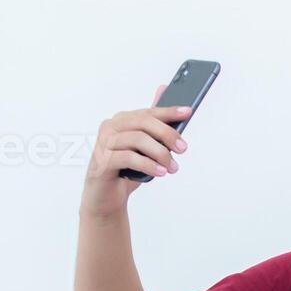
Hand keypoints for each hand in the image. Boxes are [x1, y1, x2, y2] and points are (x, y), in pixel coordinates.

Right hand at [81, 84, 191, 219]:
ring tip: (173, 167)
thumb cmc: (126, 170)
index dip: (168, 111)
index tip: (187, 112)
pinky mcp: (102, 162)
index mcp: (121, 121)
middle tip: (183, 148)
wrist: (107, 198)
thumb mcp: (145, 149)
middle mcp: (110, 128)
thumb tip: (163, 91)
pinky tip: (160, 172)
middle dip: (167, 134)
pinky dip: (148, 165)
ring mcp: (104, 144)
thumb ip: (153, 126)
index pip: (148, 112)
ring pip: (137, 139)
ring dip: (160, 153)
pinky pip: (128, 158)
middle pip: (143, 122)